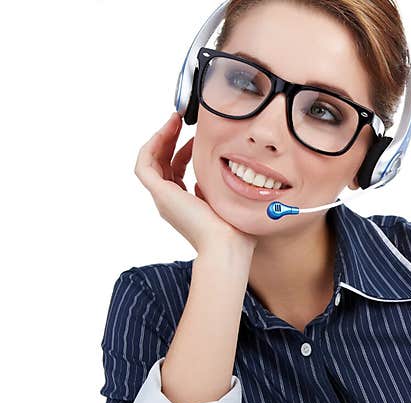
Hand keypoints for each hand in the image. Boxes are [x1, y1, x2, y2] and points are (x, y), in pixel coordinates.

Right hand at [134, 111, 257, 255]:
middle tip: (181, 120)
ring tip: (174, 120)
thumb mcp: (228, 202)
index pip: (177, 172)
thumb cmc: (236, 232)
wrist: (228, 246)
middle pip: (162, 164)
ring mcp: (164, 199)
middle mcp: (171, 202)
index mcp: (186, 205)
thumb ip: (220, 188)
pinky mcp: (161, 194)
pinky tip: (167, 130)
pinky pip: (144, 164)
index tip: (197, 137)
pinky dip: (152, 145)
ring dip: (161, 138)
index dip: (184, 151)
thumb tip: (223, 172)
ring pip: (151, 162)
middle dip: (170, 140)